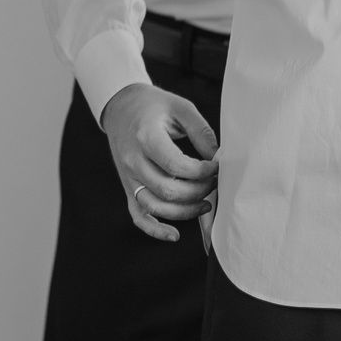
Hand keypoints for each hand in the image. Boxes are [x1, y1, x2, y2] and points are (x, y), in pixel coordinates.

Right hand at [97, 82, 217, 241]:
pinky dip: (155, 230)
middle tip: (214, 182)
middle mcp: (133, 161)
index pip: (177, 166)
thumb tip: (221, 159)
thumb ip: (202, 133)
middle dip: (199, 191)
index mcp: (146, 138)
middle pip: (168, 190)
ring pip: (156, 207)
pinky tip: (175, 234)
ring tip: (206, 203)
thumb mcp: (180, 108)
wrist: (120, 107)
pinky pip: (138, 216)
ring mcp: (128, 177)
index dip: (202, 172)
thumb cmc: (153, 106)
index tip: (216, 166)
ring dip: (185, 211)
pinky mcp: (128, 187)